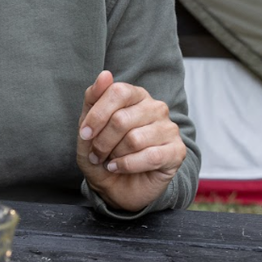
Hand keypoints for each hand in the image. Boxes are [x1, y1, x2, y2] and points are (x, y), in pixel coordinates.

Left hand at [76, 70, 186, 212]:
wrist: (116, 186)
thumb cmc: (103, 153)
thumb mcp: (88, 128)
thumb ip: (93, 99)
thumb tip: (105, 75)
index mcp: (136, 95)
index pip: (117, 92)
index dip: (97, 115)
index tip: (85, 134)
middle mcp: (156, 107)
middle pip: (122, 119)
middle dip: (102, 142)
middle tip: (97, 154)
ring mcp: (169, 129)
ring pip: (134, 139)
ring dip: (115, 155)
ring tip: (110, 161)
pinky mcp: (177, 151)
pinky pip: (151, 156)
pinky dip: (127, 165)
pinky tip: (119, 168)